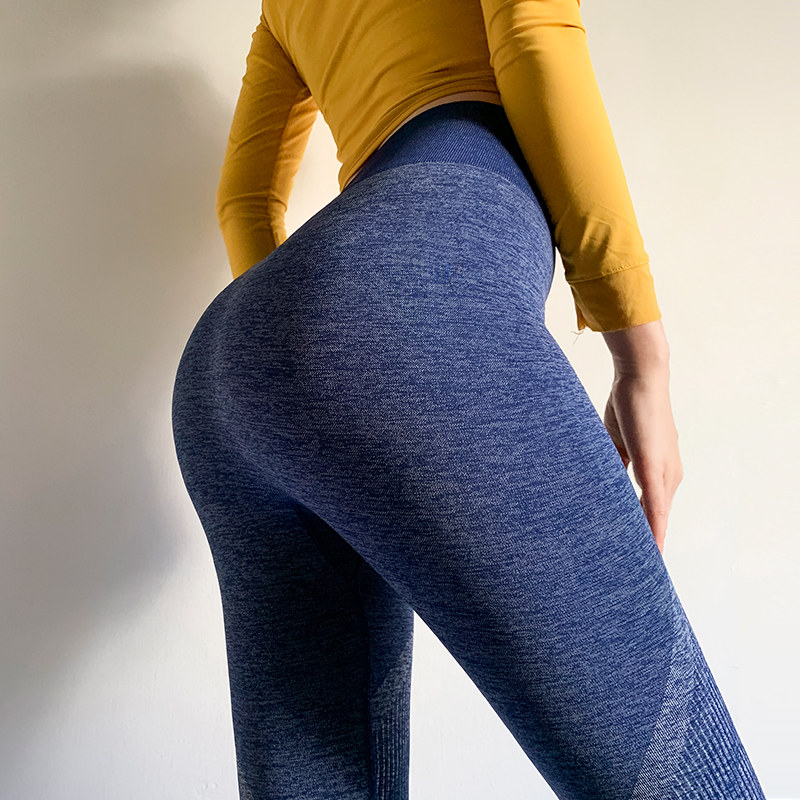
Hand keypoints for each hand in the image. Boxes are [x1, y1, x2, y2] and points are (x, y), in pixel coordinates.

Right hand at [602, 369, 682, 553]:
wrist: (641, 378)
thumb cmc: (628, 404)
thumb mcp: (617, 442)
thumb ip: (615, 465)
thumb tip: (602, 481)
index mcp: (659, 469)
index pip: (653, 509)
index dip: (647, 531)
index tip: (638, 553)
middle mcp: (669, 475)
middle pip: (659, 519)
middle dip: (648, 544)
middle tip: (636, 570)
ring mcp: (665, 473)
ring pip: (659, 518)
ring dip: (650, 541)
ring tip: (641, 566)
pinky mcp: (655, 468)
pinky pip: (655, 506)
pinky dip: (653, 528)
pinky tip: (651, 547)